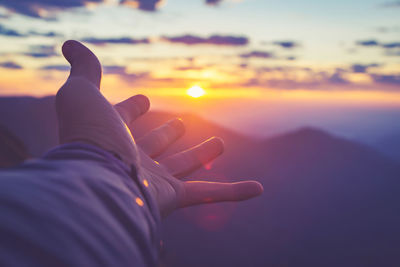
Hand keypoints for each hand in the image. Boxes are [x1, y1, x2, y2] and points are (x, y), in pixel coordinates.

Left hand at [57, 40, 262, 216]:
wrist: (96, 183)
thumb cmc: (88, 137)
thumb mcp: (83, 95)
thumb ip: (84, 70)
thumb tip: (70, 44)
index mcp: (109, 135)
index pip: (121, 119)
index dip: (130, 109)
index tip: (142, 101)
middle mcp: (130, 160)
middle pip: (155, 146)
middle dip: (168, 135)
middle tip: (181, 125)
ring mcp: (152, 180)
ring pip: (184, 166)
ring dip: (202, 156)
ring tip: (219, 143)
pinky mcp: (172, 197)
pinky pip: (209, 194)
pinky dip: (235, 193)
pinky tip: (257, 189)